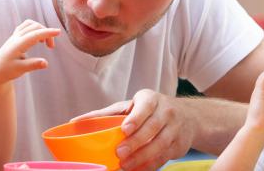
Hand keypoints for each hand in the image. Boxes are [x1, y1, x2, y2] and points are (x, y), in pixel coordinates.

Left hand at [0, 19, 59, 83]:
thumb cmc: (6, 72)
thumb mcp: (20, 70)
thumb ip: (33, 65)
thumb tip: (46, 63)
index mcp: (17, 44)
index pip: (35, 34)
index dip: (47, 32)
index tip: (58, 32)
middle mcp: (16, 38)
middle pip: (34, 27)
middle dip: (46, 33)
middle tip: (51, 47)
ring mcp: (14, 37)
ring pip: (30, 24)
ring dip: (40, 29)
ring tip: (44, 42)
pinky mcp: (14, 38)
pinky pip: (26, 27)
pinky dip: (34, 29)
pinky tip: (37, 39)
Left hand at [72, 89, 193, 170]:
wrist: (188, 116)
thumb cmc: (149, 109)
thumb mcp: (132, 105)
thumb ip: (107, 114)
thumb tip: (76, 121)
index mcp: (151, 99)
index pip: (144, 108)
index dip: (135, 119)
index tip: (124, 129)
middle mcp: (166, 112)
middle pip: (151, 129)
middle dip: (135, 142)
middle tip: (119, 153)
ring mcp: (175, 129)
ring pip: (159, 145)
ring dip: (142, 157)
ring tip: (125, 165)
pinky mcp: (179, 145)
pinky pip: (164, 157)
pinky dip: (150, 165)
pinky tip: (137, 169)